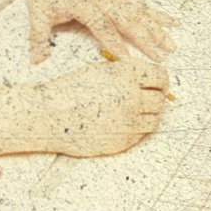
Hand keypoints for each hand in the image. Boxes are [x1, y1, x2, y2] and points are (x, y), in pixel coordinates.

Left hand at [26, 0, 178, 63]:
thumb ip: (39, 38)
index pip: (103, 28)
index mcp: (86, 6)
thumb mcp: (39, 13)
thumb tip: (36, 62)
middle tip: (161, 56)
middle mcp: (104, 0)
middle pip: (130, 21)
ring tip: (171, 44)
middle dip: (147, 39)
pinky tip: (171, 22)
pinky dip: (156, 14)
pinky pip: (141, 5)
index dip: (116, 44)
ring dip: (157, 29)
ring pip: (140, 14)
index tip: (128, 61)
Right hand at [39, 57, 170, 156]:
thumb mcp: (99, 70)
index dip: (160, 80)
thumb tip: (147, 78)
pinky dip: (137, 127)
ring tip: (135, 110)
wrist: (50, 115)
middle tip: (147, 97)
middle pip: (160, 99)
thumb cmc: (71, 90)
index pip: (160, 77)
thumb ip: (125, 72)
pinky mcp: (123, 141)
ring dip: (149, 113)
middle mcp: (132, 97)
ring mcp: (129, 121)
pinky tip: (123, 122)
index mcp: (126, 75)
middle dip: (155, 97)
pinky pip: (141, 133)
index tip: (157, 83)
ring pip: (155, 118)